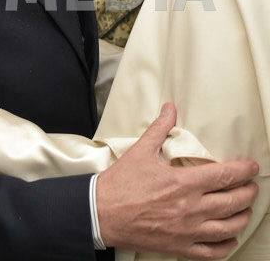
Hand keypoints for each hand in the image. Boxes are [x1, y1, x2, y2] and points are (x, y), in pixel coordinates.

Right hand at [97, 103, 258, 259]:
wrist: (102, 213)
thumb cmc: (122, 183)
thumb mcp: (142, 150)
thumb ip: (160, 128)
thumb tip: (170, 108)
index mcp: (183, 183)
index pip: (225, 175)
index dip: (244, 170)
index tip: (252, 167)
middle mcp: (190, 208)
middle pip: (233, 202)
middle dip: (248, 193)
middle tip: (252, 186)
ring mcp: (187, 231)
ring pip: (228, 228)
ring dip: (242, 217)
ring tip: (245, 208)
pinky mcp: (180, 248)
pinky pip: (213, 252)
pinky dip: (227, 245)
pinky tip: (229, 236)